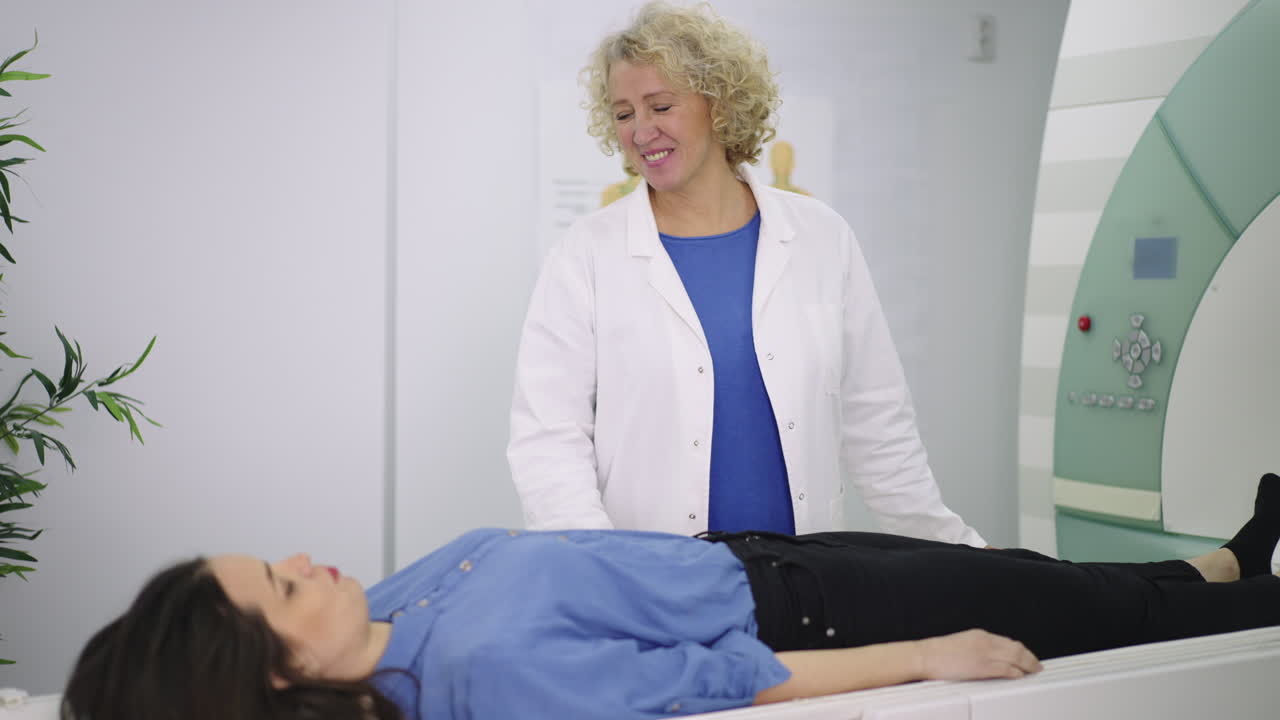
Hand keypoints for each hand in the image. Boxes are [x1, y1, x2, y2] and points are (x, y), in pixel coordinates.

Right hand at [916, 629, 1041, 680]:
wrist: (926, 656)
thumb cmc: (938, 653)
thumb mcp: (961, 644)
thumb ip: (976, 647)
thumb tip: (987, 657)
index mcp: (980, 635)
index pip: (1007, 641)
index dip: (1021, 650)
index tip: (1027, 656)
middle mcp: (985, 642)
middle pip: (1016, 648)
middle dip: (1029, 657)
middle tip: (1036, 665)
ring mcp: (984, 654)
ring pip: (1015, 657)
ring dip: (1027, 664)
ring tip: (1034, 671)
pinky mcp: (982, 666)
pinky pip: (1005, 669)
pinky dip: (1016, 672)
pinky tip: (1020, 675)